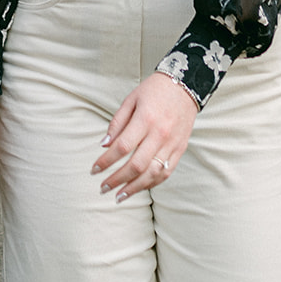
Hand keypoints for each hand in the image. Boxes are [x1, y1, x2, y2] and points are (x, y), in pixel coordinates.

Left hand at [91, 72, 197, 199]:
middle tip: (102, 187)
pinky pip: (165, 173)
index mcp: (145, 119)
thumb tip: (104, 144)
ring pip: (151, 174)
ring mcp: (172, 144)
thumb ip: (117, 122)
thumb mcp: (131, 99)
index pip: (122, 147)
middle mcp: (159, 134)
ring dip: (133, 188)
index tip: (94, 169)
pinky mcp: (180, 150)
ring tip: (119, 196)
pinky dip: (151, 183)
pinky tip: (139, 188)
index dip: (106, 161)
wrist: (185, 85)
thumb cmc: (154, 90)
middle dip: (117, 180)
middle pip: (136, 165)